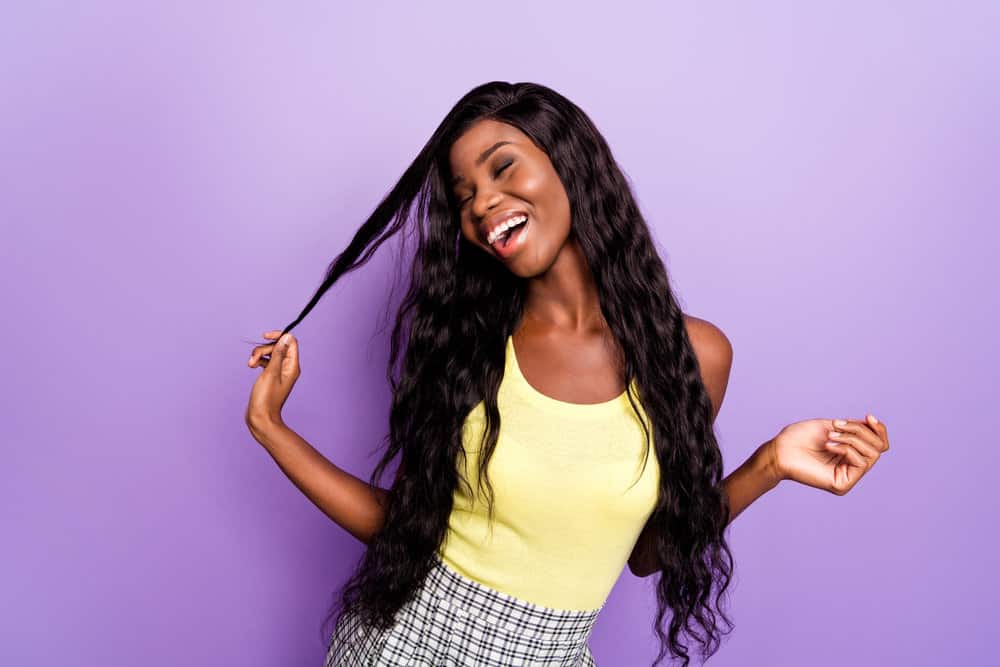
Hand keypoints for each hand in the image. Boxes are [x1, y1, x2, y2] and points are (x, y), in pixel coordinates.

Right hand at [245, 330, 300, 430]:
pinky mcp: (270, 376)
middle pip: (277, 346)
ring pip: (270, 353)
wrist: (261, 417)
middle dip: (263, 348)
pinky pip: (265, 361)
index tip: (265, 336)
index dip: (278, 336)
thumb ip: (278, 354)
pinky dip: (258, 361)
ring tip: (250, 365)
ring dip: (258, 355)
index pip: (290, 342)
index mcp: (292, 366)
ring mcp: (279, 372)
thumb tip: (286, 338)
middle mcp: (287, 367)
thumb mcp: (271, 373)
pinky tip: (252, 366)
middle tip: (253, 359)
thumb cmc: (266, 398)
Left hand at [766, 415, 889, 494]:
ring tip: (830, 435)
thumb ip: (855, 428)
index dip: (878, 429)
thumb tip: (875, 425)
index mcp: (851, 454)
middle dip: (860, 431)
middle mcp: (852, 468)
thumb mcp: (833, 426)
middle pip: (879, 448)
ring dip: (851, 438)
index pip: (879, 444)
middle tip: (837, 425)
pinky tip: (828, 445)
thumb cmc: (800, 437)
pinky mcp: (842, 485)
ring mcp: (848, 477)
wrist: (780, 449)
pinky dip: (846, 449)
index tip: (868, 416)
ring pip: (872, 454)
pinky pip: (860, 463)